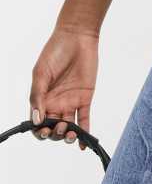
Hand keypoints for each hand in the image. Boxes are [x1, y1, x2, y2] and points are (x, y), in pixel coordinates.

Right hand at [29, 25, 98, 150]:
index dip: (38, 130)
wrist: (77, 38)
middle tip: (58, 128)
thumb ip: (37, 96)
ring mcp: (71, 102)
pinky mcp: (85, 98)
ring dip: (68, 136)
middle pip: (53, 128)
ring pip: (69, 127)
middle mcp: (55, 103)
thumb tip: (35, 119)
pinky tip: (84, 144)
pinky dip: (85, 132)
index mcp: (41, 98)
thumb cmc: (55, 52)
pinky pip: (85, 119)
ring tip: (70, 133)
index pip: (37, 122)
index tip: (42, 130)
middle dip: (54, 134)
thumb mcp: (41, 73)